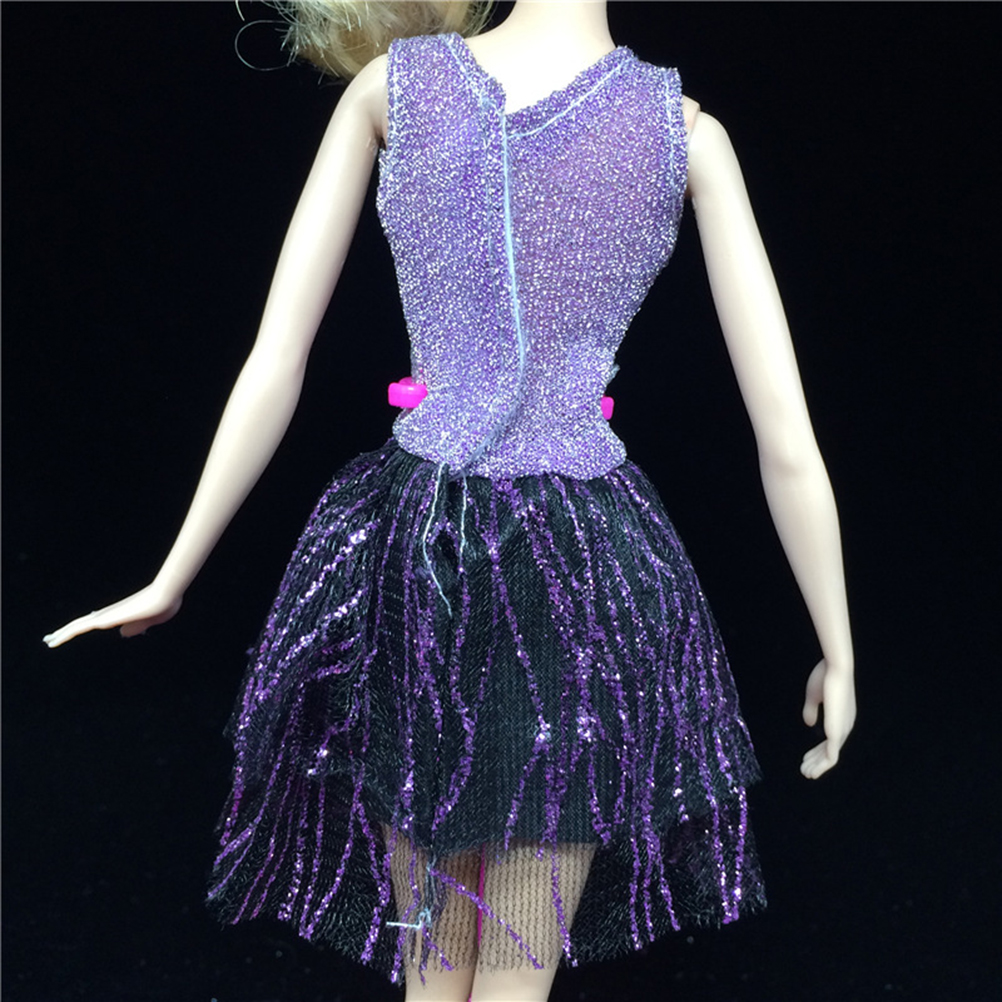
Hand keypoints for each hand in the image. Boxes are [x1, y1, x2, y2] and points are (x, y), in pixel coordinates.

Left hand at [43, 582, 182, 647]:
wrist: (166, 597)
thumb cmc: (164, 606)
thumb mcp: (150, 622)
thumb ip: (136, 628)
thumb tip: (122, 634)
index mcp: (120, 615)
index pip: (96, 622)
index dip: (83, 626)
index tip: (72, 632)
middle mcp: (109, 614)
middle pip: (82, 623)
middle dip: (67, 631)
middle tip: (51, 637)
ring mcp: (105, 616)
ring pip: (77, 626)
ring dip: (61, 633)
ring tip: (48, 641)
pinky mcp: (104, 620)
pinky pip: (79, 628)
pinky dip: (66, 634)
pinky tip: (55, 640)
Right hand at [800, 658, 855, 778]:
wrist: (835, 669)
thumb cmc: (825, 677)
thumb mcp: (814, 696)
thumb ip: (811, 711)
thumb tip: (809, 724)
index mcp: (842, 718)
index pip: (830, 741)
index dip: (817, 751)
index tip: (804, 757)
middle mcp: (845, 727)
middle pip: (831, 751)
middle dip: (816, 761)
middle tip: (804, 770)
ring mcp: (842, 730)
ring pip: (831, 756)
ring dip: (818, 766)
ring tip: (806, 773)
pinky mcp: (837, 732)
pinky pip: (831, 756)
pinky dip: (822, 765)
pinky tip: (812, 770)